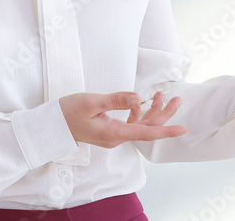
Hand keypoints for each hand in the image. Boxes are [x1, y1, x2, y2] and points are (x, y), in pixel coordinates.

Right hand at [59, 90, 187, 148]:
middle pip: (148, 128)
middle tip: (178, 99)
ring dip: (154, 111)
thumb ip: (116, 100)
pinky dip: (140, 112)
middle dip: (165, 114)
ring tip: (164, 95)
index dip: (166, 130)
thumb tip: (138, 98)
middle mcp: (117, 137)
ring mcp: (114, 135)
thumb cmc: (67, 112)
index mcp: (113, 133)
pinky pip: (131, 124)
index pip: (146, 133)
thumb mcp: (91, 102)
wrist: (51, 125)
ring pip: (141, 125)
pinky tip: (142, 101)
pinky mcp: (110, 130)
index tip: (183, 129)